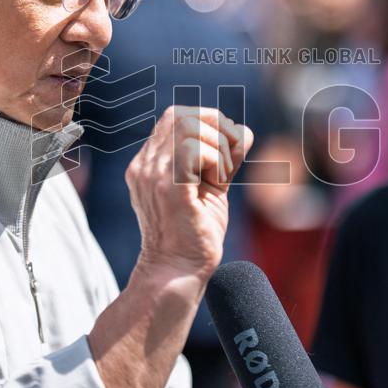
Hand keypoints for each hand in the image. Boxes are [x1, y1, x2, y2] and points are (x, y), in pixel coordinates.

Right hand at [125, 106, 253, 279]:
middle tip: (228, 159)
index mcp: (149, 164)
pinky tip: (217, 182)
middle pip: (181, 116)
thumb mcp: (211, 188)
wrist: (178, 272)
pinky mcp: (168, 187)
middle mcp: (145, 165)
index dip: (206, 121)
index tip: (225, 148)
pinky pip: (194, 149)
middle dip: (215, 129)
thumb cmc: (195, 234)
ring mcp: (152, 174)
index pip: (175, 117)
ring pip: (189, 127)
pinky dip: (215, 160)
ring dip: (217, 146)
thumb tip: (243, 131)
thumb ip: (223, 159)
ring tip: (221, 175)